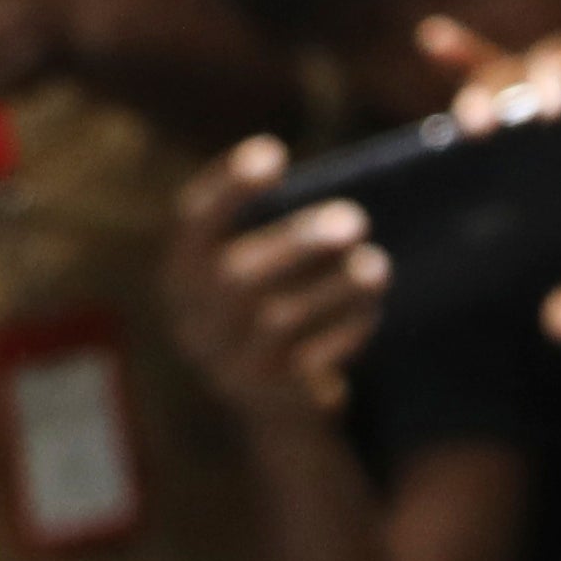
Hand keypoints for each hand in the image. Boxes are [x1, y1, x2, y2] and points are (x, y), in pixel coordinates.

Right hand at [167, 136, 386, 420]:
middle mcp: (194, 320)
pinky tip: (372, 309)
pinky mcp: (269, 397)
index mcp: (184, 274)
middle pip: (235, 276)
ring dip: (333, 288)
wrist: (280, 408)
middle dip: (297, 242)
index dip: (227, 186)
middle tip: (355, 219)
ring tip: (376, 265)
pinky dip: (345, 330)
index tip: (273, 152)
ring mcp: (227, 364)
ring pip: (276, 320)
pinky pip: (309, 360)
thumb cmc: (280, 308)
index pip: (192, 221)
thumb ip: (284, 226)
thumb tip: (348, 184)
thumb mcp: (265, 269)